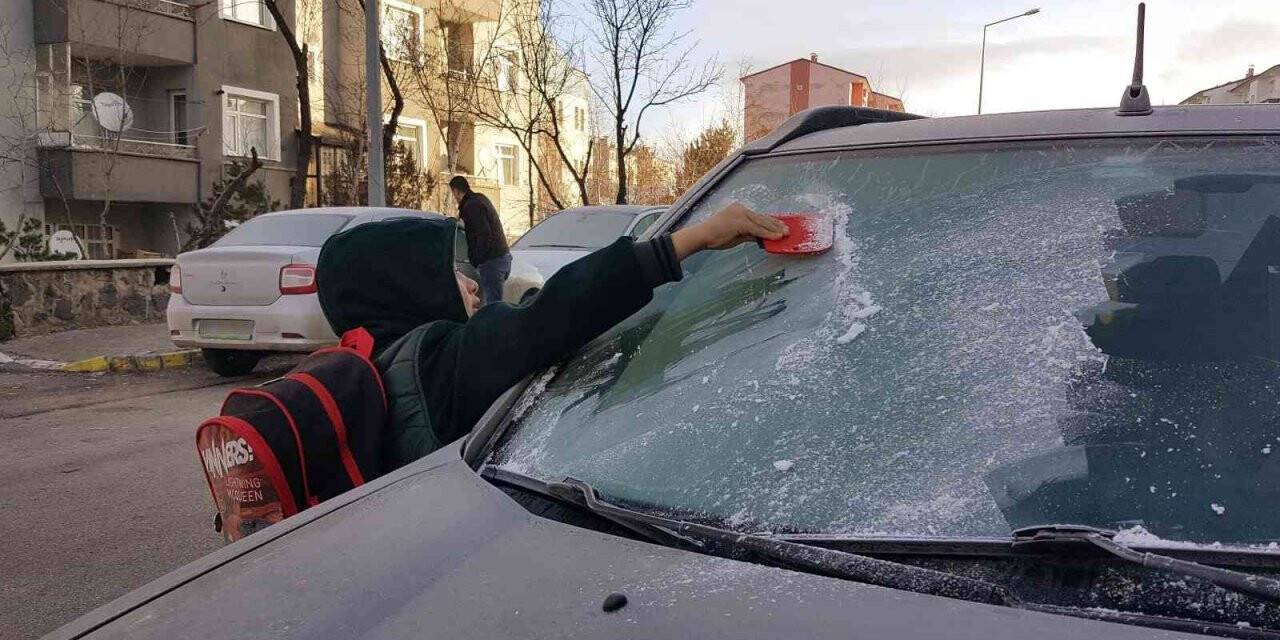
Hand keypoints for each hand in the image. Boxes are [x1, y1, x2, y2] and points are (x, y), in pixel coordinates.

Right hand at [671, 202, 787, 259]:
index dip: (770, 221)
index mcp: (738, 210)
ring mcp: (740, 214)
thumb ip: (749, 234)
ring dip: (775, 229)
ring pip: (762, 222)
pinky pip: (757, 229)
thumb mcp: (735, 235)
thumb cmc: (715, 237)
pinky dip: (768, 234)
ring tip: (785, 233)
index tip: (780, 225)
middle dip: (776, 224)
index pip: (758, 216)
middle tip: (787, 229)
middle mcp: (740, 209)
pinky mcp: (740, 222)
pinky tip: (776, 237)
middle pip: (762, 217)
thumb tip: (762, 238)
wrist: (702, 236)